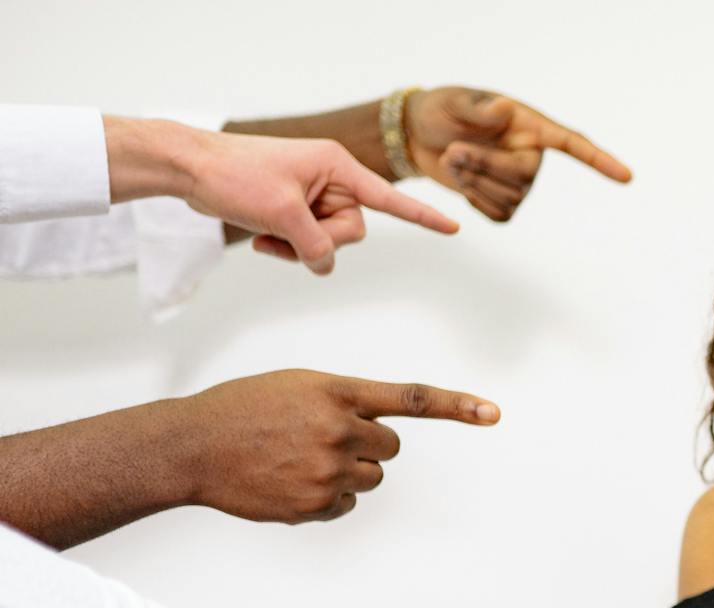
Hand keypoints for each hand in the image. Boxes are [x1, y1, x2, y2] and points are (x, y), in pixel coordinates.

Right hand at [162, 370, 498, 524]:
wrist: (192, 446)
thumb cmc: (244, 411)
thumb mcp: (296, 387)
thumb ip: (344, 402)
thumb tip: (378, 435)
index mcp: (336, 391)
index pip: (411, 399)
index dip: (457, 406)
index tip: (493, 413)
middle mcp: (339, 429)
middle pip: (390, 448)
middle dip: (365, 446)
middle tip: (318, 439)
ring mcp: (328, 469)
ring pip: (371, 478)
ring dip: (347, 472)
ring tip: (298, 459)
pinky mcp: (316, 503)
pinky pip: (347, 505)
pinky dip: (326, 498)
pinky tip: (288, 482)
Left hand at [165, 124, 457, 273]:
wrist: (189, 168)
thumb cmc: (233, 175)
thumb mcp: (281, 214)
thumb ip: (314, 245)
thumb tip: (325, 265)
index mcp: (337, 166)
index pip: (390, 199)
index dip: (423, 217)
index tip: (454, 228)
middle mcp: (331, 180)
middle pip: (353, 231)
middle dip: (321, 241)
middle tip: (287, 232)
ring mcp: (313, 196)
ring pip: (330, 242)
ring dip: (300, 248)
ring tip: (268, 235)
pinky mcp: (296, 209)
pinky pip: (309, 243)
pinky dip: (288, 248)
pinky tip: (263, 239)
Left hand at [405, 87, 631, 222]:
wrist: (416, 135)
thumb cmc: (440, 110)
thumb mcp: (454, 102)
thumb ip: (480, 108)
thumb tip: (504, 108)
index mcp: (529, 126)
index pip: (572, 144)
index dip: (599, 161)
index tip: (627, 177)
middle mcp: (531, 154)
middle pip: (525, 177)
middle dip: (485, 167)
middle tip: (453, 151)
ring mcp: (519, 181)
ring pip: (510, 198)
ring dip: (474, 183)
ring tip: (452, 160)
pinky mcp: (502, 201)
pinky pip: (500, 216)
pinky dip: (477, 203)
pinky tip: (465, 184)